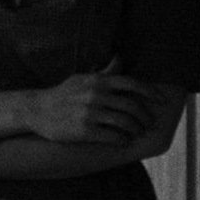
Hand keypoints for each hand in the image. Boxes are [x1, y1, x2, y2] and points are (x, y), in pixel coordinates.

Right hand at [27, 57, 161, 144]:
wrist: (37, 110)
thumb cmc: (63, 94)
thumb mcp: (82, 79)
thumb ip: (104, 72)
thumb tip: (119, 58)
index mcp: (97, 81)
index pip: (131, 84)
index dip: (150, 92)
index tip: (162, 100)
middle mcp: (95, 95)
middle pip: (132, 106)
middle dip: (145, 117)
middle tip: (149, 124)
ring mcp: (90, 113)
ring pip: (125, 123)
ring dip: (135, 130)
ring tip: (137, 134)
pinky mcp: (84, 130)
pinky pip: (113, 136)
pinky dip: (122, 140)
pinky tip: (123, 141)